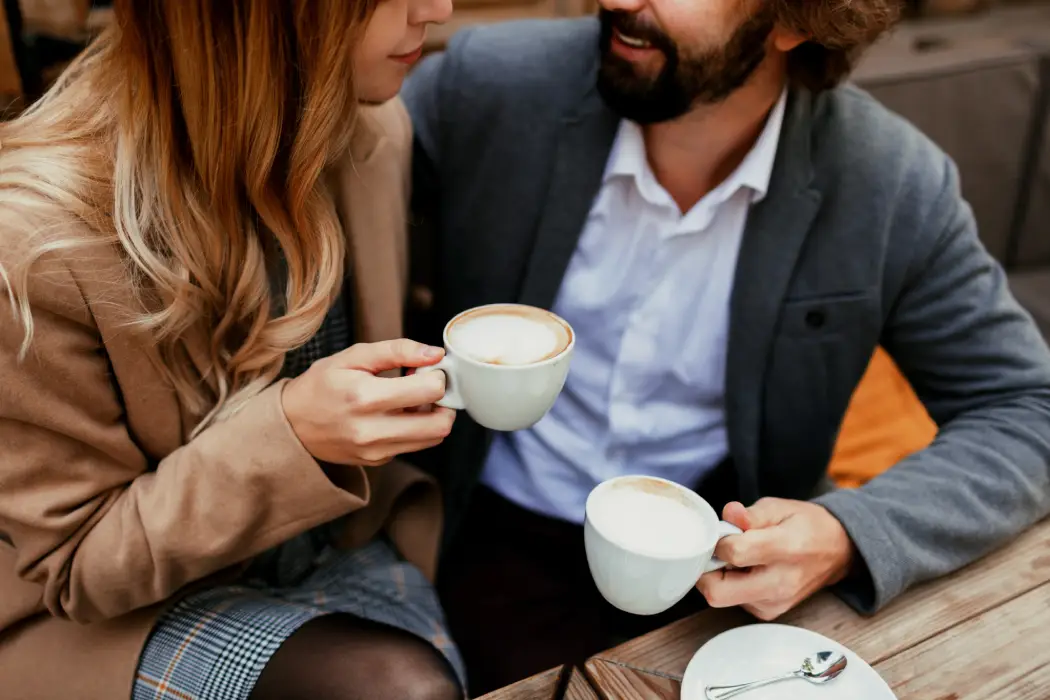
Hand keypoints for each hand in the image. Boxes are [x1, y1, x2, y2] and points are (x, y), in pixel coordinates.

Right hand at [281, 339, 455, 466]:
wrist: (292, 425)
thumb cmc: (322, 385)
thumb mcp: (353, 357)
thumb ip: (397, 350)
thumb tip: (435, 353)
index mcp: (365, 397)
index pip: (430, 390)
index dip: (437, 375)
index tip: (426, 368)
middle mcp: (372, 430)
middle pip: (440, 424)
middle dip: (444, 401)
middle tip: (429, 387)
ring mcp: (376, 451)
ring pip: (433, 438)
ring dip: (434, 416)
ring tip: (413, 400)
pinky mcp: (379, 461)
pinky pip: (415, 445)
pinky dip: (417, 428)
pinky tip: (398, 414)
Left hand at [696, 497, 854, 620]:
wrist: (837, 551)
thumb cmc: (807, 525)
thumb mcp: (779, 507)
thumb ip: (750, 514)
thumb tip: (729, 514)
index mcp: (784, 549)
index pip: (733, 553)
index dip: (719, 541)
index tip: (723, 533)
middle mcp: (779, 583)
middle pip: (718, 593)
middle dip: (707, 571)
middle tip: (717, 553)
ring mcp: (775, 603)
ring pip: (722, 598)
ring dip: (720, 577)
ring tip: (740, 558)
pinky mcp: (770, 613)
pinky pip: (735, 602)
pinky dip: (733, 585)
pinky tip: (748, 570)